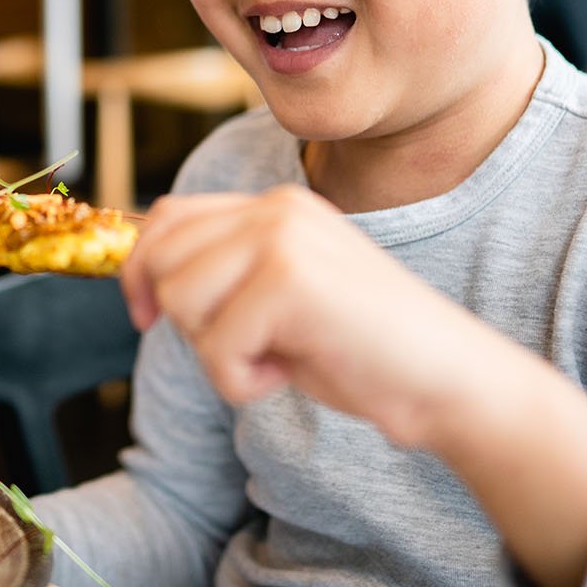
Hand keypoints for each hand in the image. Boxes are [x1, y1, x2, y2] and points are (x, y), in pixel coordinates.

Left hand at [121, 186, 510, 447]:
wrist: (447, 379)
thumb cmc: (367, 351)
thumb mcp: (285, 297)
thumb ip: (230, 275)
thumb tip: (146, 281)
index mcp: (277, 205)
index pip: (170, 216)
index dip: (139, 269)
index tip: (143, 319)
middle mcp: (276, 208)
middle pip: (161, 258)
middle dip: (182, 319)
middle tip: (237, 352)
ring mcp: (282, 237)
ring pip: (178, 300)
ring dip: (215, 353)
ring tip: (274, 359)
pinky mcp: (287, 280)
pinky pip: (214, 346)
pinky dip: (240, 381)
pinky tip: (288, 375)